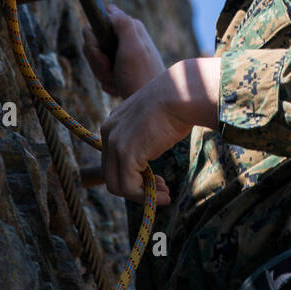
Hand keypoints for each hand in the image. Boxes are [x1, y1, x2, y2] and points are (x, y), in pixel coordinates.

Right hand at [82, 4, 166, 99]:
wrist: (150, 105)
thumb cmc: (140, 76)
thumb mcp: (133, 47)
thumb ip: (123, 24)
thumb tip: (110, 8)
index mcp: (130, 27)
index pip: (97, 21)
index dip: (94, 38)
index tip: (102, 52)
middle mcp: (126, 37)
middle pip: (92, 42)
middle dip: (97, 60)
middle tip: (112, 71)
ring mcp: (122, 53)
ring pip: (95, 59)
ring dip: (102, 73)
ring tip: (117, 80)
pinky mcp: (120, 67)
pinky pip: (102, 72)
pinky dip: (108, 82)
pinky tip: (119, 86)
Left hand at [100, 71, 192, 205]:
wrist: (182, 92)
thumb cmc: (178, 101)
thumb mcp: (155, 118)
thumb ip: (147, 134)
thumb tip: (154, 148)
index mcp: (115, 121)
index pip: (114, 157)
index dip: (133, 172)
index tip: (155, 178)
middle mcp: (108, 131)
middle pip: (112, 173)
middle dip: (136, 186)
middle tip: (162, 189)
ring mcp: (114, 142)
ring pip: (117, 184)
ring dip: (141, 195)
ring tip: (164, 196)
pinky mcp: (125, 153)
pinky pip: (129, 187)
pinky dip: (146, 196)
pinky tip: (164, 195)